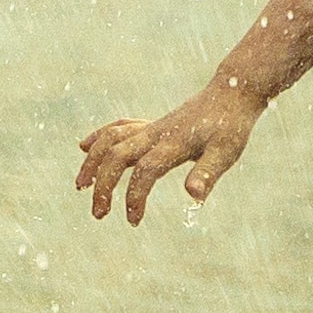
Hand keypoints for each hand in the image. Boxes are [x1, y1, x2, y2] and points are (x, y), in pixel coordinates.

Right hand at [79, 84, 264, 218]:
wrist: (232, 92)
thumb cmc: (231, 126)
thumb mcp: (226, 153)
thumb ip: (207, 173)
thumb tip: (192, 196)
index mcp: (173, 144)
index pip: (145, 171)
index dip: (134, 196)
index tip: (133, 220)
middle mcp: (155, 134)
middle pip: (117, 156)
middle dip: (102, 184)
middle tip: (98, 214)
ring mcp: (151, 127)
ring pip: (111, 140)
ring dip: (92, 162)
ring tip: (80, 185)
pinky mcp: (152, 125)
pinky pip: (118, 129)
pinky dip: (99, 138)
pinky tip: (85, 147)